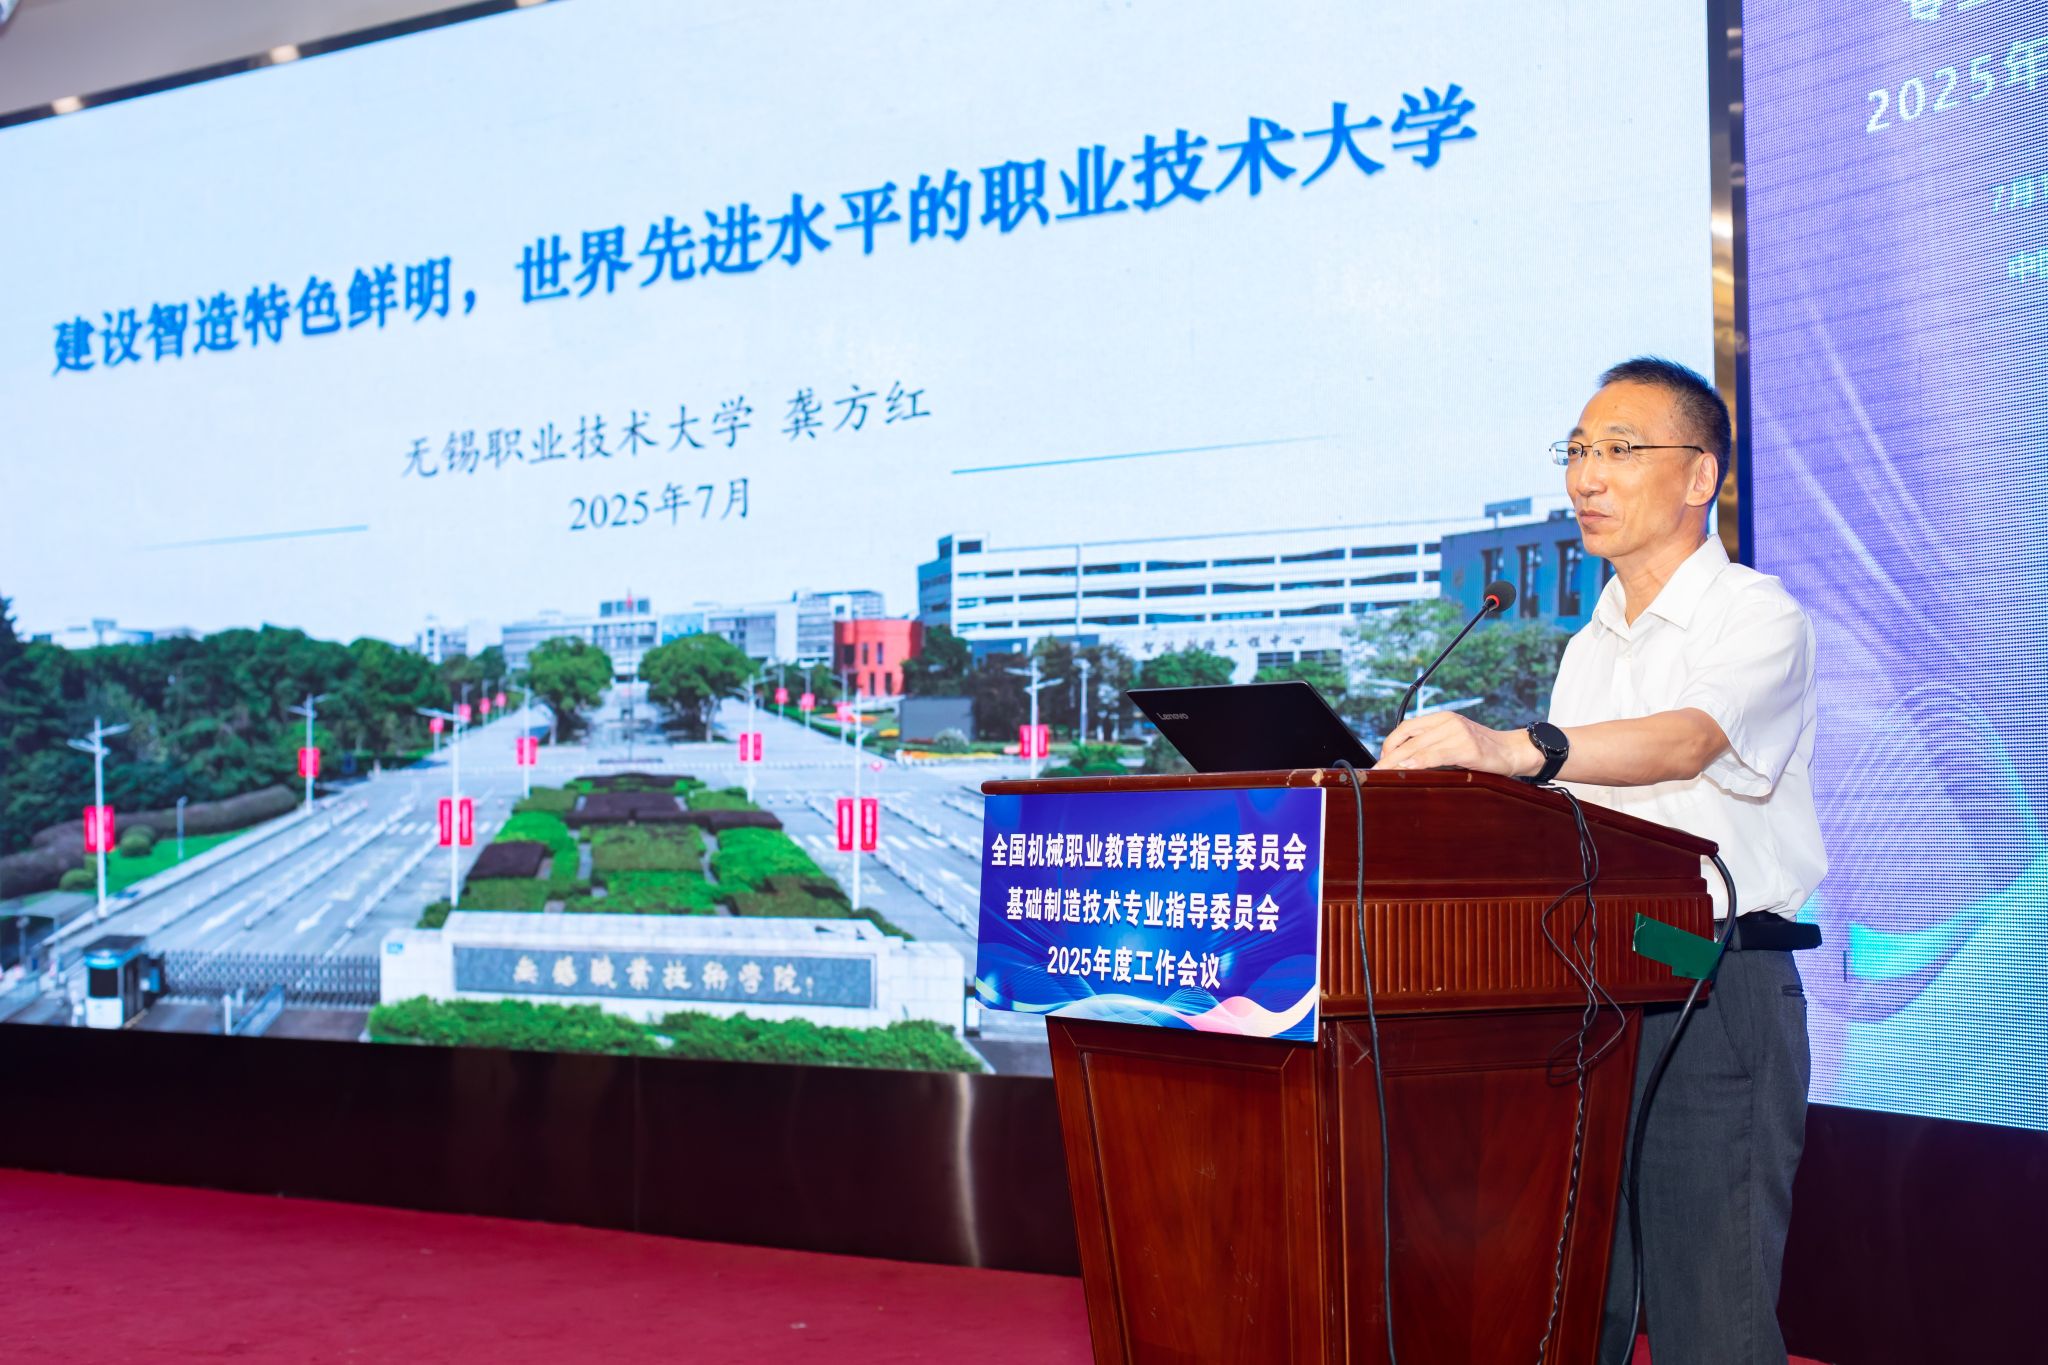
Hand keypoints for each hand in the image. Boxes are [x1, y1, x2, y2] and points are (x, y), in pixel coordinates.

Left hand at [1377, 711, 1540, 777]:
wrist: (1514, 751)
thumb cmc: (1483, 750)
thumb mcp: (1455, 742)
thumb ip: (1433, 745)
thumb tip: (1405, 761)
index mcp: (1443, 717)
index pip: (1407, 727)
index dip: (1390, 743)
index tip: (1381, 759)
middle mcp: (1449, 721)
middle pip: (1409, 738)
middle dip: (1389, 755)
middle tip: (1375, 770)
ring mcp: (1458, 732)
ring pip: (1419, 746)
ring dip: (1398, 761)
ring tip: (1385, 772)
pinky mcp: (1467, 747)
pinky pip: (1436, 754)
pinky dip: (1419, 761)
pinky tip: (1409, 768)